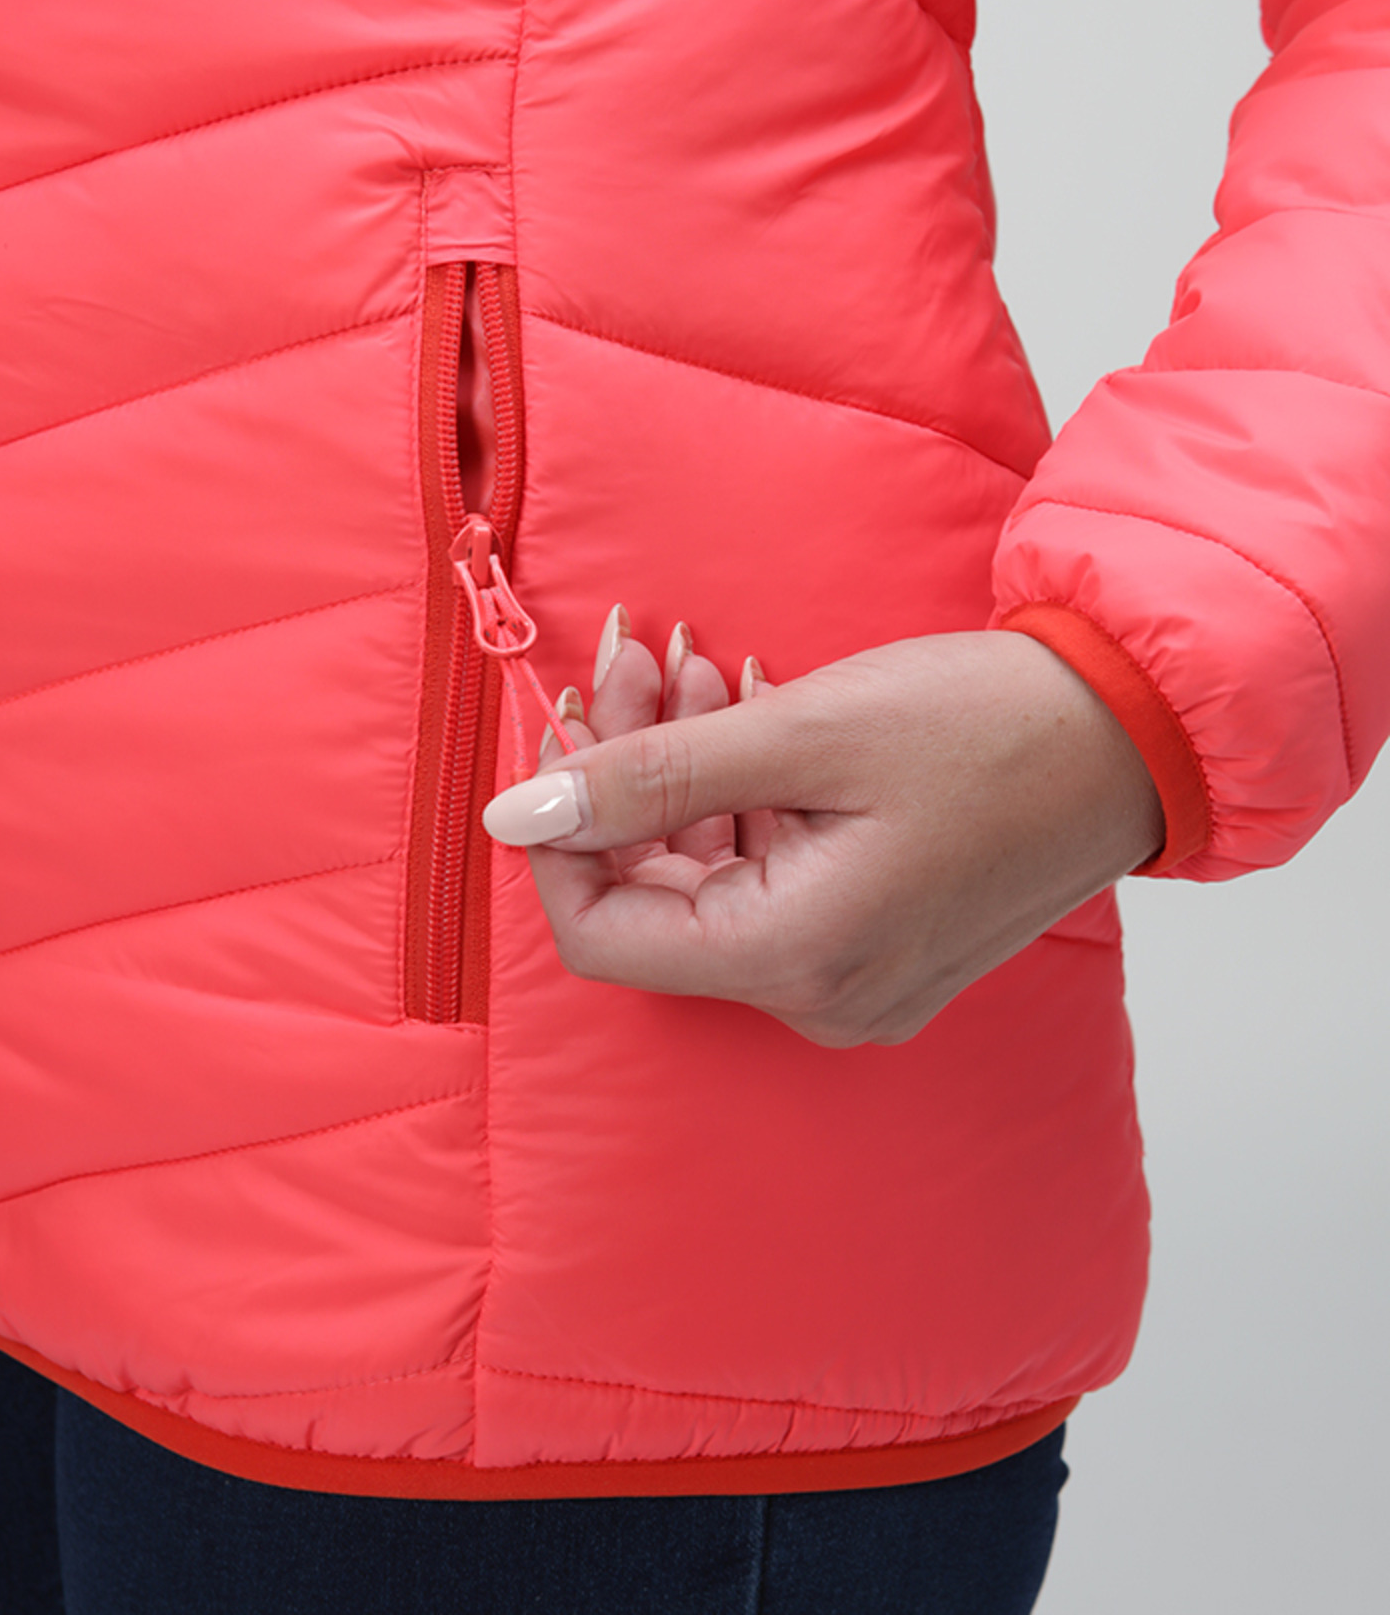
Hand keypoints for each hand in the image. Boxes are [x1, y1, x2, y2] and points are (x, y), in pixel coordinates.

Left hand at [482, 618, 1163, 1046]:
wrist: (1133, 733)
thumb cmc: (987, 727)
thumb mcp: (801, 733)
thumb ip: (648, 777)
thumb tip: (514, 814)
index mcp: (792, 960)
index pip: (601, 932)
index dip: (559, 828)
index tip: (559, 718)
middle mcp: (818, 997)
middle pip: (656, 893)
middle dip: (626, 767)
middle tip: (637, 649)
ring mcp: (853, 979)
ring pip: (709, 875)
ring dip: (681, 765)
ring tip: (689, 657)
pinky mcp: (878, 942)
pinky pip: (768, 877)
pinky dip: (740, 792)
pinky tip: (740, 706)